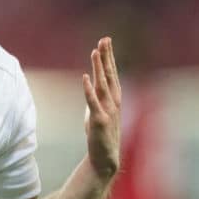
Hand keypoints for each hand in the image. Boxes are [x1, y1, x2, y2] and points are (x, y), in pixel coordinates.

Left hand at [82, 37, 121, 180]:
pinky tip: (84, 77)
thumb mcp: (99, 109)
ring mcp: (107, 111)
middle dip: (107, 56)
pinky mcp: (99, 121)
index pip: (111, 73)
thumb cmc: (101, 134)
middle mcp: (113, 102)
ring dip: (98, 68)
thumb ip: (97, 95)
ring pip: (103, 85)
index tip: (105, 41)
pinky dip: (88, 89)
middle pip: (109, 75)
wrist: (105, 160)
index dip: (108, 57)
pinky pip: (93, 103)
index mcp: (114, 98)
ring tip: (95, 52)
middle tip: (105, 39)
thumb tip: (91, 80)